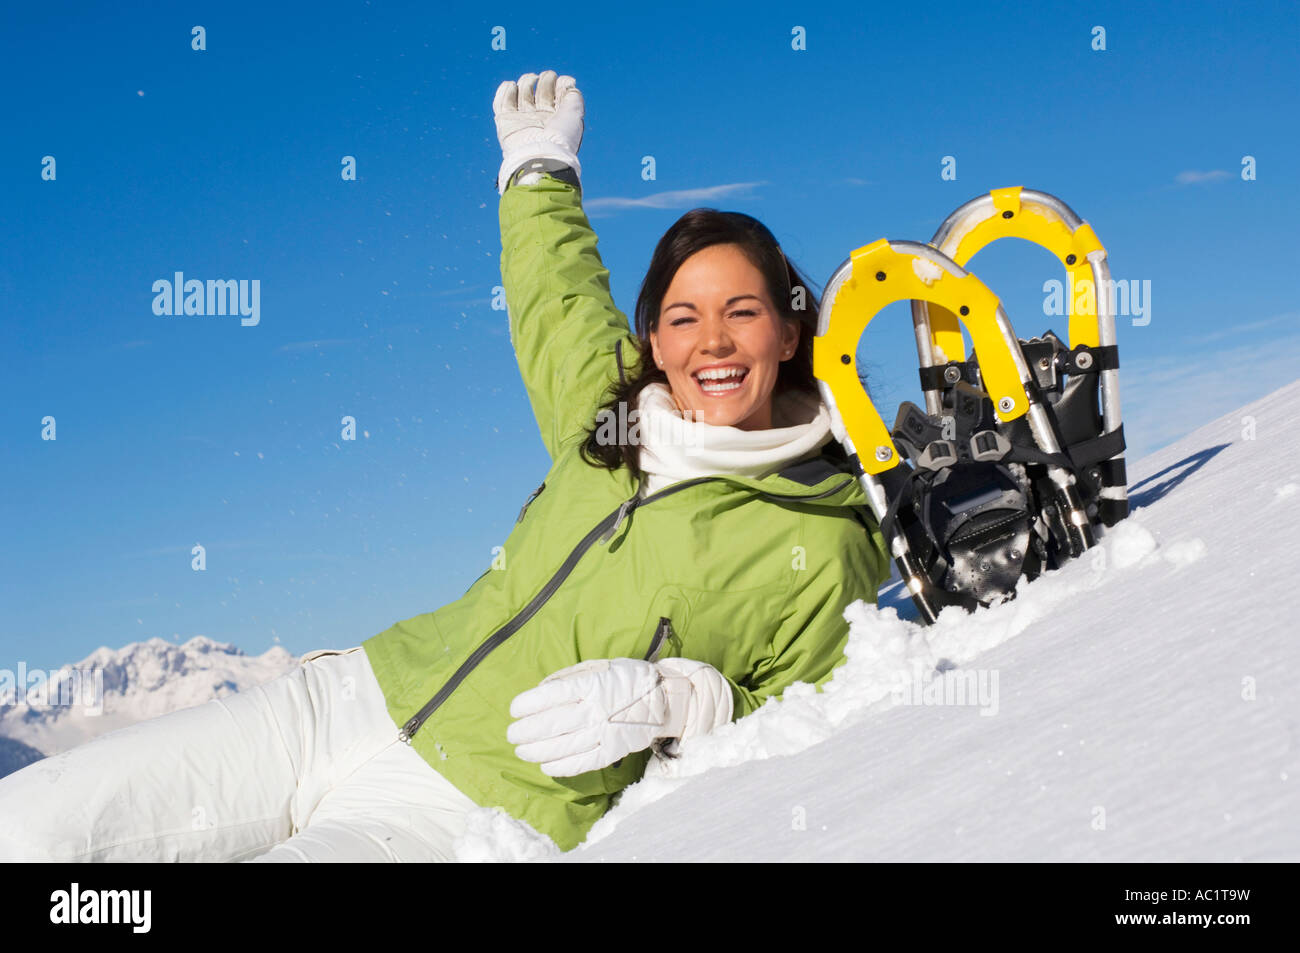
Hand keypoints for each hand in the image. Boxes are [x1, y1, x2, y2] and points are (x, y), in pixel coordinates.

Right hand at [492, 70, 583, 194]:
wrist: (539, 155)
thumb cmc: (560, 137)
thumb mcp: (574, 114)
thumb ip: (573, 95)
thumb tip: (566, 81)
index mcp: (556, 116)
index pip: (555, 90)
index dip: (557, 82)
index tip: (560, 84)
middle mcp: (539, 116)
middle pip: (538, 87)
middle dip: (543, 80)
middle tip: (545, 83)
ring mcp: (522, 117)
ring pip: (521, 89)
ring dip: (526, 80)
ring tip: (530, 82)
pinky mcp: (505, 120)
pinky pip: (502, 100)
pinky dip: (506, 88)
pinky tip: (513, 87)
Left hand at [508, 657, 731, 776]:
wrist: (664, 699)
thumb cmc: (625, 678)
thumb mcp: (598, 667)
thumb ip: (569, 678)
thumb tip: (541, 691)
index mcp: (591, 685)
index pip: (549, 697)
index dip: (527, 705)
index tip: (514, 710)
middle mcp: (595, 710)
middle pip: (551, 724)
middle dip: (526, 731)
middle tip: (512, 734)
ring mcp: (604, 733)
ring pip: (562, 746)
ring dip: (537, 751)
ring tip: (522, 751)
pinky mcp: (612, 751)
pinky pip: (581, 762)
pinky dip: (561, 766)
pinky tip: (546, 766)